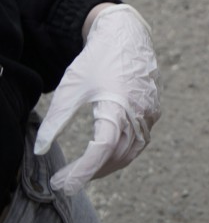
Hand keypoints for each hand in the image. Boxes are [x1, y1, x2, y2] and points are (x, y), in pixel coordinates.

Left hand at [35, 4, 159, 193]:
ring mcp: (150, 112)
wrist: (126, 37)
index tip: (63, 184)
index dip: (83, 171)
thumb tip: (40, 149)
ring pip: (131, 152)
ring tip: (83, 172)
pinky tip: (104, 155)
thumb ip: (55, 121)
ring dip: (107, 166)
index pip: (102, 149)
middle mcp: (138, 112)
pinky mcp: (153, 112)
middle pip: (116, 155)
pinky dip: (121, 154)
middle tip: (65, 182)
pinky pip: (139, 141)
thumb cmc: (97, 61)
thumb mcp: (70, 88)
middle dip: (90, 173)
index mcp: (118, 105)